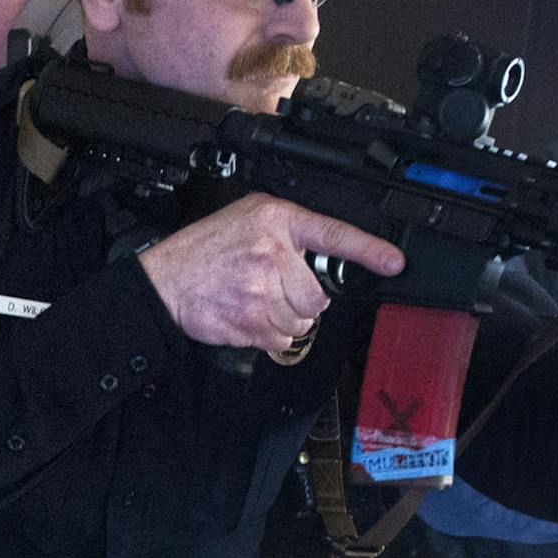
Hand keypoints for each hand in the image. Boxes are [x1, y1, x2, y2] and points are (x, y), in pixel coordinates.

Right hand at [138, 193, 401, 350]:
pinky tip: (244, 316)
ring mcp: (263, 288)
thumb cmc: (202, 252)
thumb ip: (284, 233)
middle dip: (298, 301)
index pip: (333, 234)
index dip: (368, 251)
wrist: (163, 281)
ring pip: (301, 321)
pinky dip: (266, 335)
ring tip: (251, 301)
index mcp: (275, 220)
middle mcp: (273, 252)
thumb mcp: (245, 219)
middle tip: (269, 289)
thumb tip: (316, 260)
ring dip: (281, 319)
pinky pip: (281, 338)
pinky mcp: (252, 319)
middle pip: (317, 296)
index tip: (393, 263)